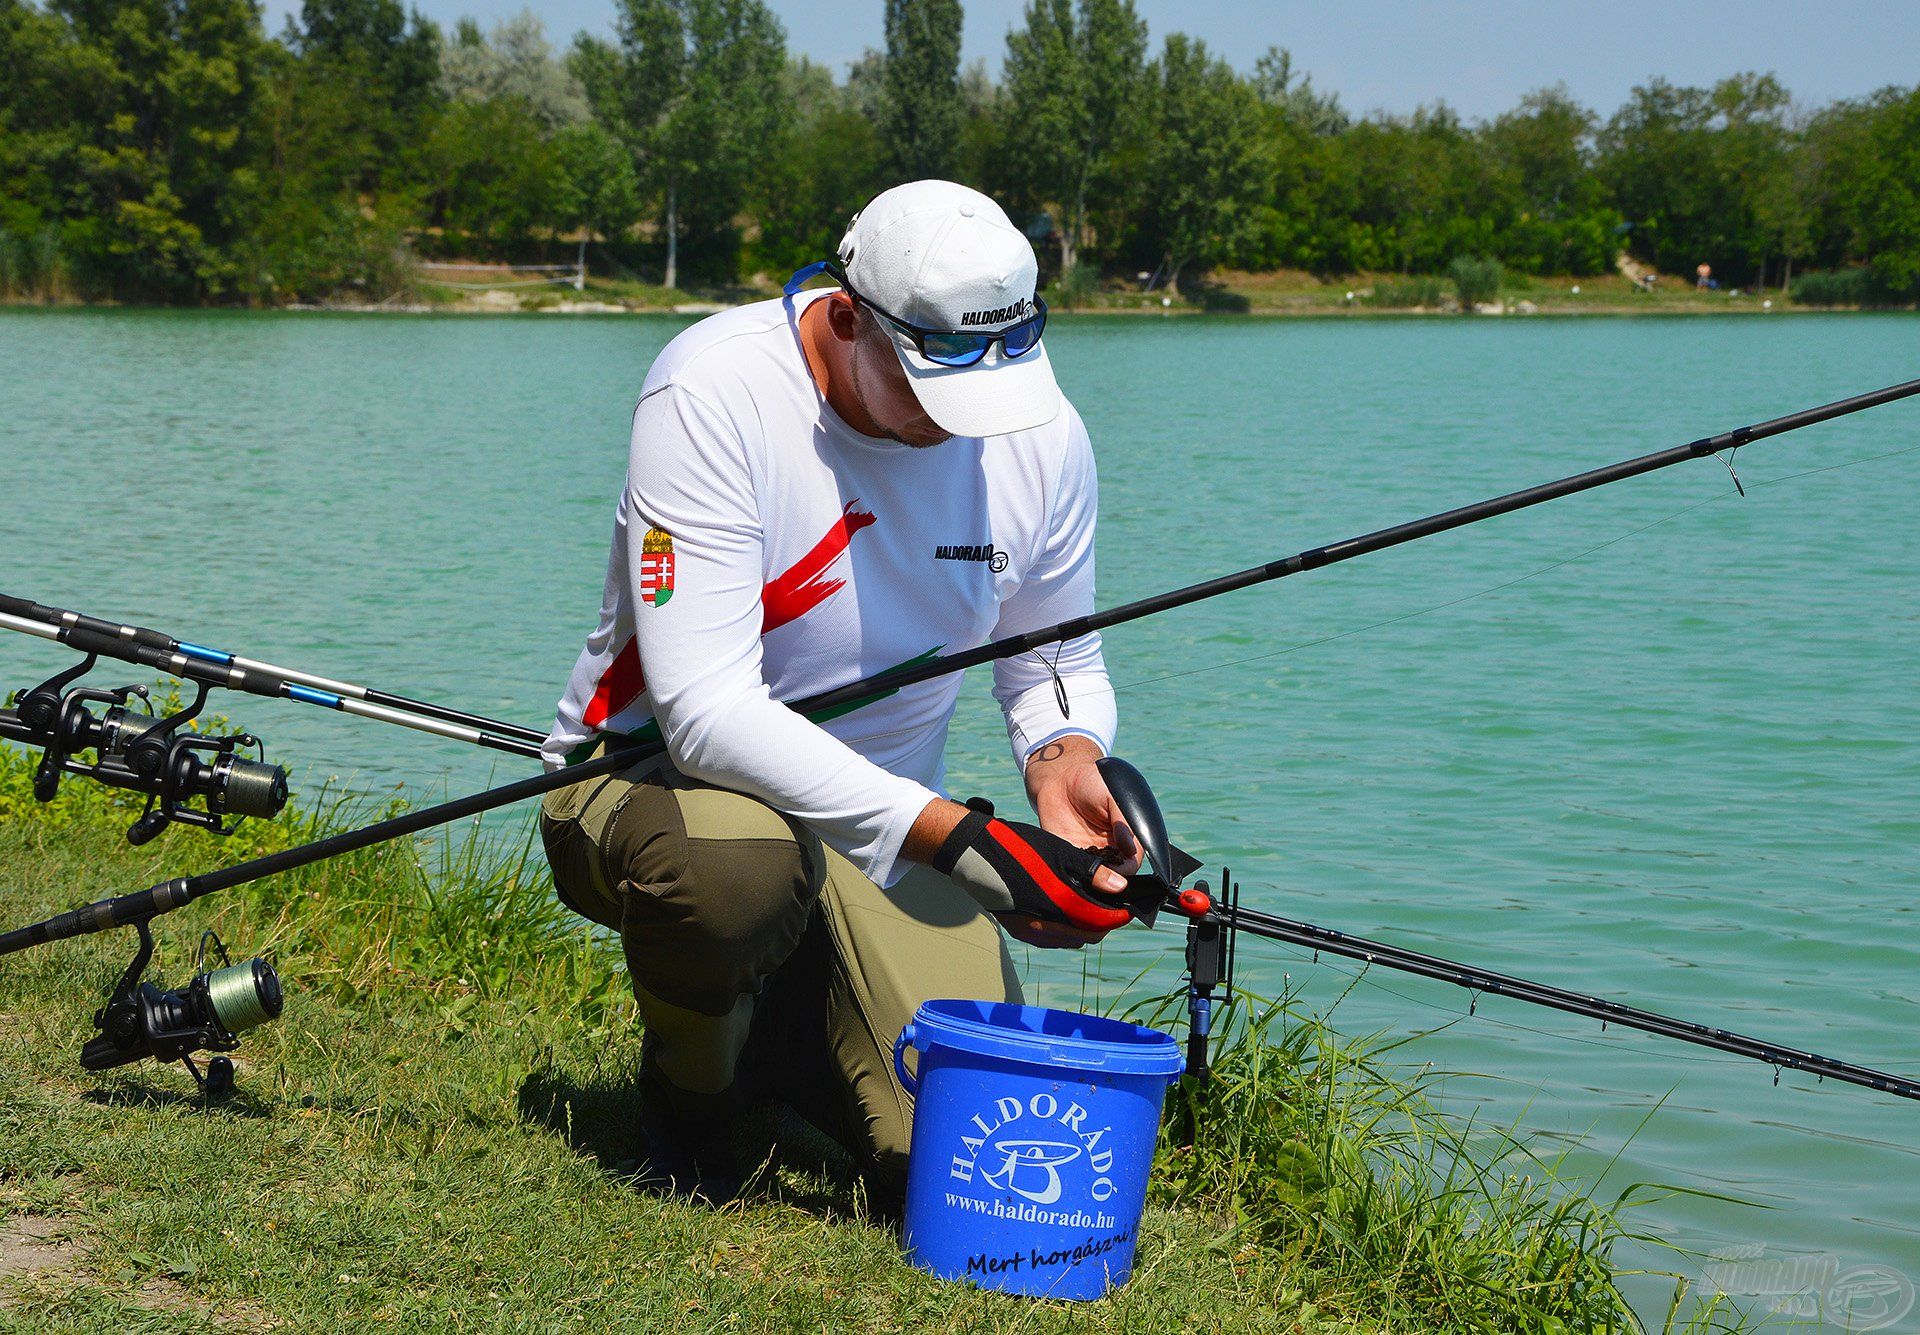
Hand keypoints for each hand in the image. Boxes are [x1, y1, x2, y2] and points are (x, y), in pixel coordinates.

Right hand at [904, 786, 1129, 949]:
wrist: (972, 853)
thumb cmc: (1016, 847)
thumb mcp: (1058, 852)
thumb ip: (1091, 873)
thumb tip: (1120, 887)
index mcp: (1057, 906)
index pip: (1100, 923)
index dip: (1118, 915)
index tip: (1128, 905)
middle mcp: (1044, 928)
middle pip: (1088, 935)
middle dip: (1104, 921)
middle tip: (1111, 901)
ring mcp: (1029, 932)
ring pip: (1071, 938)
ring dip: (1086, 925)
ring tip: (1091, 902)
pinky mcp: (1019, 930)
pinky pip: (1053, 937)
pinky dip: (1067, 926)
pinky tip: (1067, 906)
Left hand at [1023, 736, 1140, 899]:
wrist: (1060, 778)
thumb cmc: (1092, 782)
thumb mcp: (1112, 794)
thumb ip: (1122, 820)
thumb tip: (1130, 849)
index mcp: (1127, 836)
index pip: (1133, 861)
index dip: (1128, 867)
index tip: (1121, 866)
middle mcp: (1110, 850)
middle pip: (1115, 875)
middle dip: (1110, 878)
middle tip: (1102, 869)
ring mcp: (1089, 855)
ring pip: (1094, 878)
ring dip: (1092, 878)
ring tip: (1087, 868)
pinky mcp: (1068, 856)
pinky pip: (1073, 872)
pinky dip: (1074, 873)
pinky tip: (1073, 866)